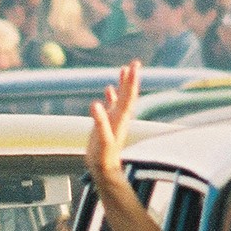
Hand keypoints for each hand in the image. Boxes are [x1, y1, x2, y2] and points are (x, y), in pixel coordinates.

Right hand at [87, 61, 139, 190]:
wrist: (104, 168)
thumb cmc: (104, 156)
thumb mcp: (101, 139)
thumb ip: (100, 122)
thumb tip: (95, 105)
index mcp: (120, 118)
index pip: (128, 95)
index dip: (130, 80)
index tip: (134, 66)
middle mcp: (120, 116)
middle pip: (127, 94)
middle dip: (131, 78)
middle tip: (135, 62)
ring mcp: (114, 119)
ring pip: (120, 98)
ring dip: (123, 84)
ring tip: (124, 69)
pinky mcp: (107, 123)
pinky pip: (111, 105)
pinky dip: (111, 95)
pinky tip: (109, 89)